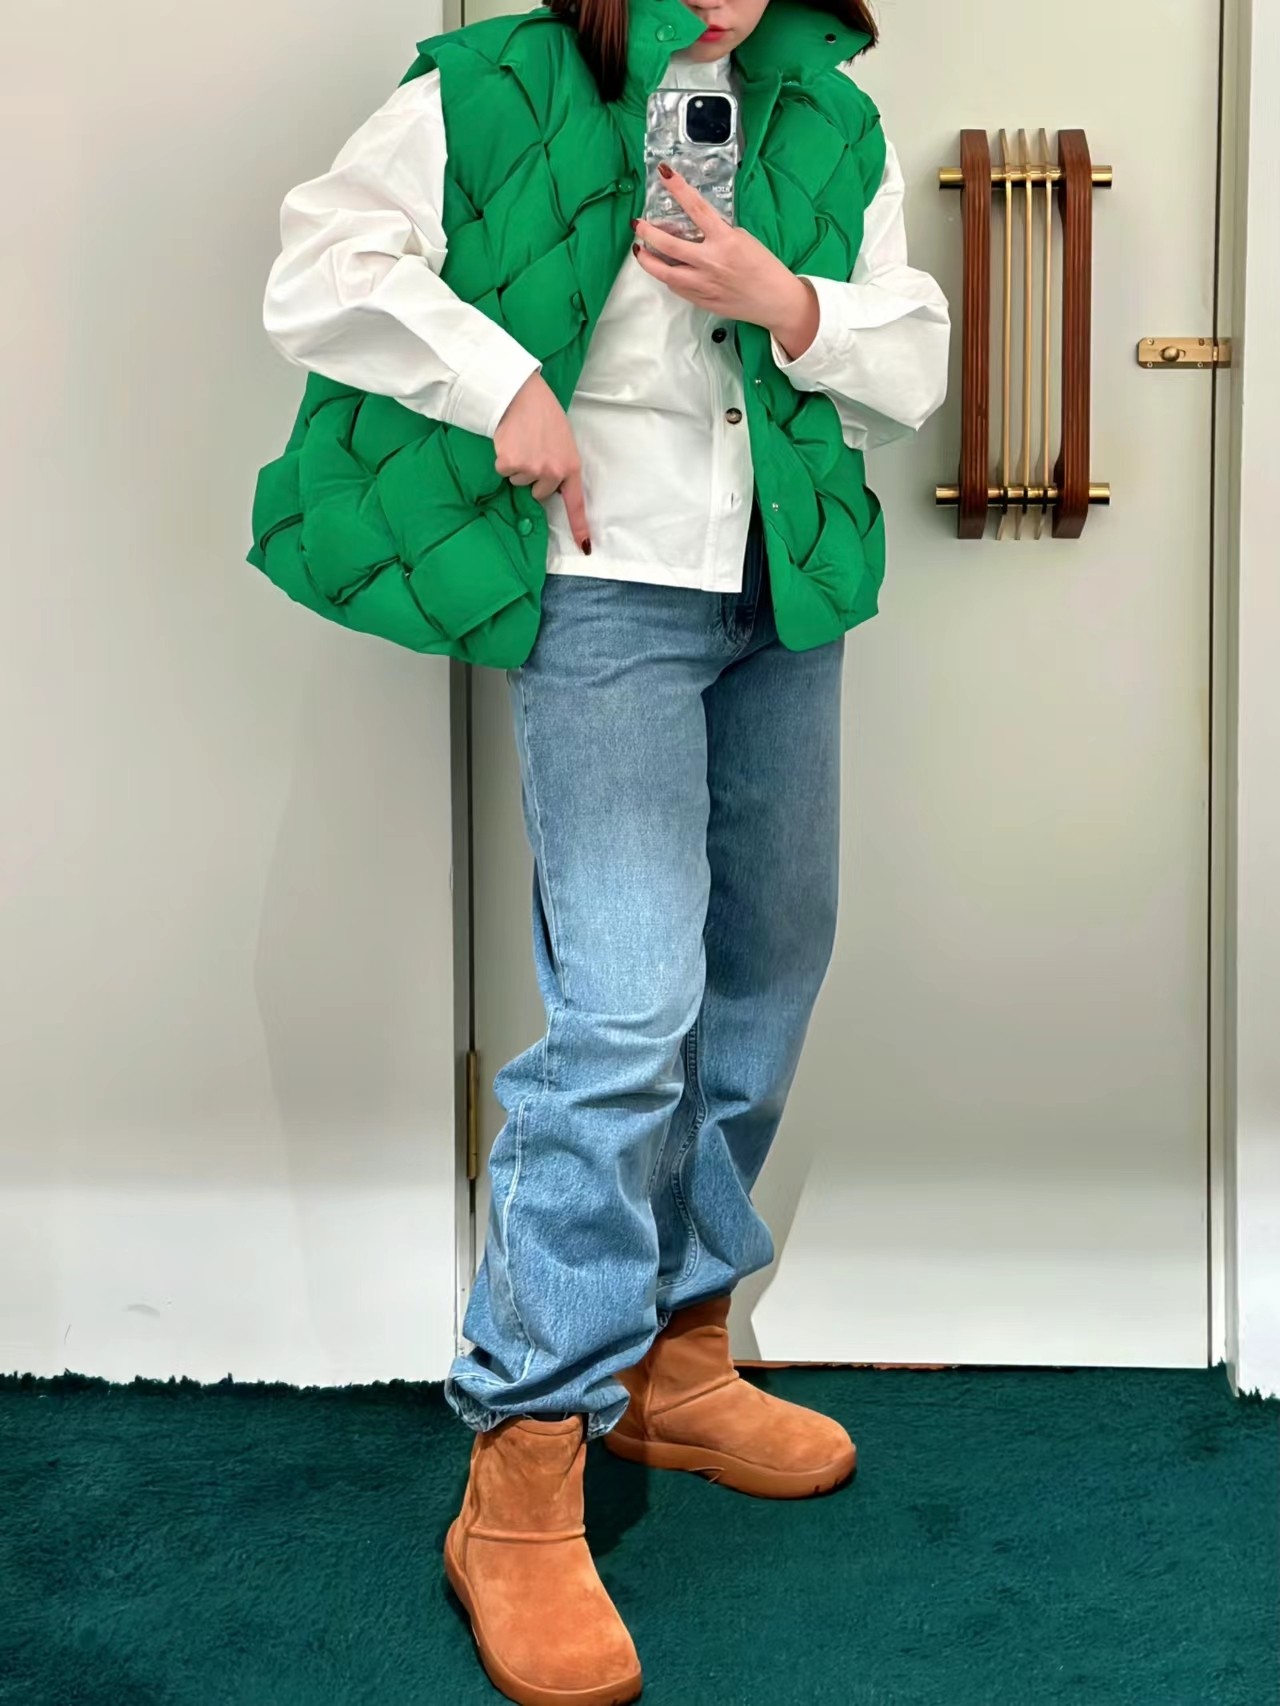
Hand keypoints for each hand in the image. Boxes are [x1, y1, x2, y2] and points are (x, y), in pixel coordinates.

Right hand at [494, 372, 589, 552]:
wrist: (522, 394)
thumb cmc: (543, 415)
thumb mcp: (562, 441)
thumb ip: (559, 464)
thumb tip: (547, 488)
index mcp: (570, 466)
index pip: (576, 503)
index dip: (579, 527)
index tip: (585, 547)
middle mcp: (553, 472)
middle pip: (538, 492)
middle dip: (533, 475)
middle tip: (532, 448)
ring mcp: (532, 470)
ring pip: (519, 481)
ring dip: (517, 464)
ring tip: (522, 441)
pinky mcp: (511, 464)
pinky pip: (504, 471)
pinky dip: (503, 458)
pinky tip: (509, 441)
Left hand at [632, 166, 819, 359]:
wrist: (775, 300)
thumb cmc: (763, 267)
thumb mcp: (743, 239)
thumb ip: (717, 233)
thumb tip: (695, 228)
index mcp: (725, 241)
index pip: (696, 208)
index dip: (678, 188)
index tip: (664, 173)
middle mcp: (711, 262)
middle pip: (669, 246)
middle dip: (648, 232)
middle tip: (638, 224)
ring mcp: (703, 284)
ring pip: (665, 273)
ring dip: (647, 260)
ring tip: (639, 250)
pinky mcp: (701, 301)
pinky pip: (677, 287)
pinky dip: (668, 276)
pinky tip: (664, 269)